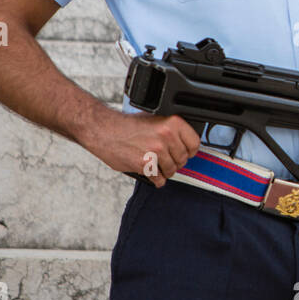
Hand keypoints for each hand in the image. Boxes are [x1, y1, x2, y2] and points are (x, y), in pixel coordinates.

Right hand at [82, 108, 200, 187]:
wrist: (104, 130)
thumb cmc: (127, 125)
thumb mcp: (155, 119)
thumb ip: (171, 130)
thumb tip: (185, 143)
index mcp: (172, 123)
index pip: (195, 144)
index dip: (189, 150)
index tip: (184, 152)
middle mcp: (166, 136)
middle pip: (183, 159)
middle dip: (174, 162)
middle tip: (164, 158)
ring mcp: (156, 151)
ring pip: (172, 171)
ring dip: (164, 171)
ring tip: (154, 164)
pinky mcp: (145, 164)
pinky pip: (159, 179)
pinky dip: (155, 179)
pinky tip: (149, 172)